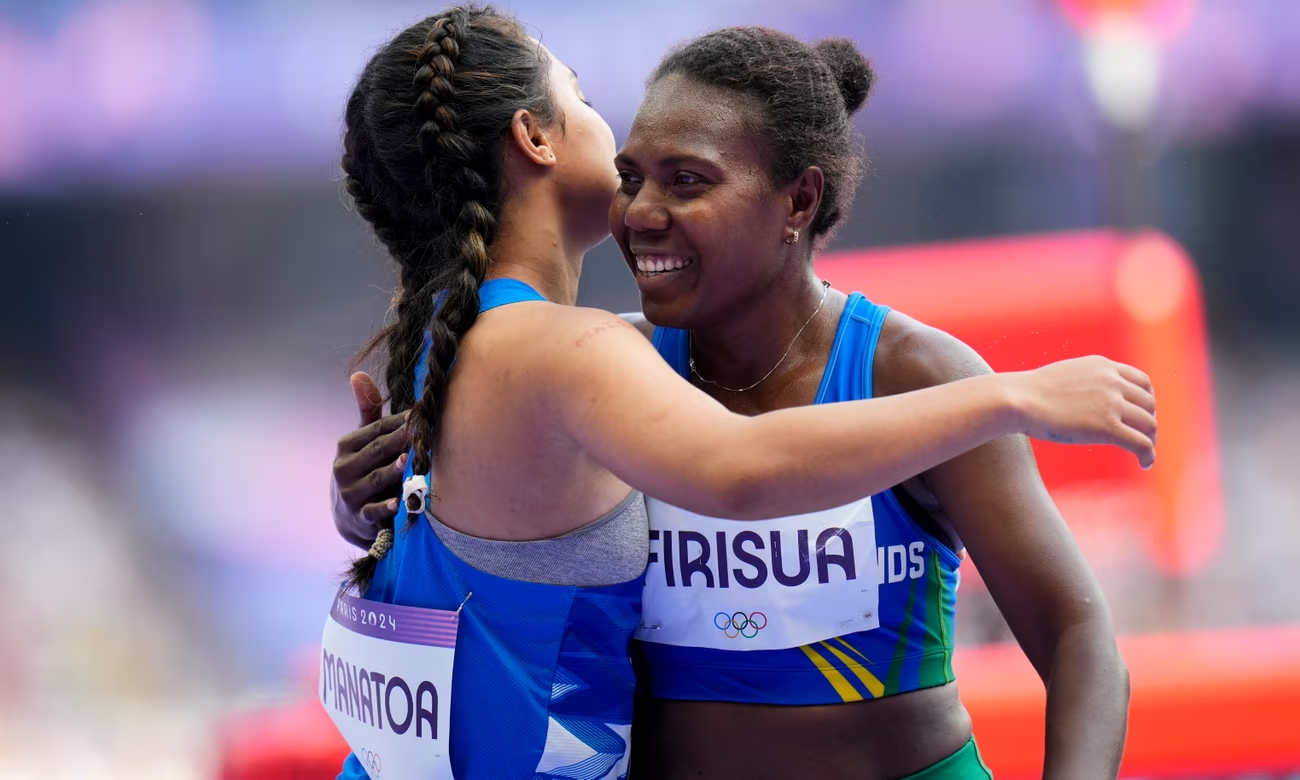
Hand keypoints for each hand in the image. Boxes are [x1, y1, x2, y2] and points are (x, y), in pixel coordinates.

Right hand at [332, 372, 410, 541]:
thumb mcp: (361, 441)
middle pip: (378, 450)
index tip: (419, 413)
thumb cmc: (363, 469)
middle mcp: (345, 468)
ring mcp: (351, 493)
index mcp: (346, 446)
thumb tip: (358, 374)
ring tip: (409, 459)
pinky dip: (385, 507)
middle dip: (400, 439)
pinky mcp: (359, 516)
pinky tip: (398, 503)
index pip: (376, 429)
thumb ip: (367, 411)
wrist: (348, 516)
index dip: (398, 421)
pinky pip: (374, 511)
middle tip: (421, 429)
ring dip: (394, 470)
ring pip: (377, 478)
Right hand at [1009, 356, 1156, 468]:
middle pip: (1149, 404)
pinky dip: (1148, 456)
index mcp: (1103, 366)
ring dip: (1150, 441)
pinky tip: (1145, 465)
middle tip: (1143, 437)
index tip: (1141, 415)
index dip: (1147, 400)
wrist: (1017, 400)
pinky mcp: (1108, 426)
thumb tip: (1085, 398)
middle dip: (1148, 422)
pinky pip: (1141, 444)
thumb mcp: (1064, 376)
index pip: (1142, 381)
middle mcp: (1112, 381)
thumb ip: (1084, 382)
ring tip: (1143, 454)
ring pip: (1149, 425)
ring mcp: (1111, 403)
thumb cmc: (1030, 393)